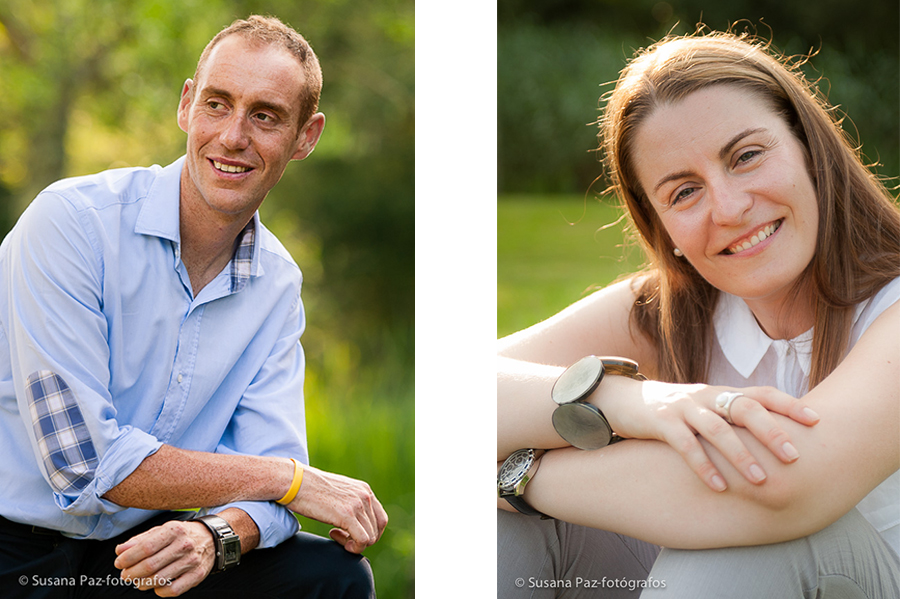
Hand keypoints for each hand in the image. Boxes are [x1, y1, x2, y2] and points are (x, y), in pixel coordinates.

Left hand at [114, 520, 214, 596]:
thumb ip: (140, 540)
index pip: (145, 547)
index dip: (128, 558)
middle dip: (132, 573)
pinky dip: (160, 591)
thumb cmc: (181, 535)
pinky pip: (174, 590)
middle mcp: (184, 545)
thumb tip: (120, 551)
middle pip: (150, 565)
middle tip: (125, 576)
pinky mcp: (197, 575)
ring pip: (160, 579)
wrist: (212, 538)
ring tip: (138, 582)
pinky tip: (156, 586)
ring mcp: (192, 561)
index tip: (119, 563)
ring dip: (143, 583)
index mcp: (173, 530)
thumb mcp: (162, 530)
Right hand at [286, 465, 387, 553]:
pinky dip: (352, 547)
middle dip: (360, 539)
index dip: (367, 531)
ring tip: (335, 534)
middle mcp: (365, 495)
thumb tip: (355, 522)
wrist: (295, 481)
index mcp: (365, 490)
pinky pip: (362, 540)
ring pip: (370, 538)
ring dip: (353, 543)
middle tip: (340, 536)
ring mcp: (357, 504)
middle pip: (376, 530)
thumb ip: (351, 502)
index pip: (380, 519)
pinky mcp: (347, 514)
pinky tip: (334, 536)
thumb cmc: (310, 488)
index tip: (349, 532)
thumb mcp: (338, 492)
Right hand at [602, 379, 818, 491]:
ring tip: (760, 479)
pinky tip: (718, 486)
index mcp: (721, 393)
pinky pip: (685, 444)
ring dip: (740, 455)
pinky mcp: (660, 421)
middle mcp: (706, 396)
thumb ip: (731, 420)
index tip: (817, 421)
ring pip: (717, 428)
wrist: (622, 400)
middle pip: (745, 407)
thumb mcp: (704, 410)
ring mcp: (683, 407)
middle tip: (794, 456)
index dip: (789, 405)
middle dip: (771, 431)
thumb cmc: (672, 412)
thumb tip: (772, 440)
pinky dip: (703, 465)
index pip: (761, 393)